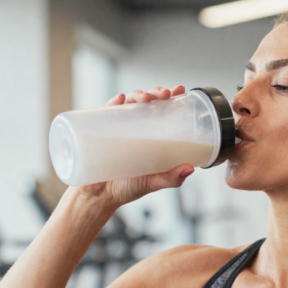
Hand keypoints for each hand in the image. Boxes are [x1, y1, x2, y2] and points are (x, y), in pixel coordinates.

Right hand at [76, 85, 193, 206]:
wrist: (99, 197)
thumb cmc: (127, 188)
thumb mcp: (153, 183)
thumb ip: (171, 178)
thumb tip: (189, 169)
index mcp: (151, 136)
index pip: (164, 111)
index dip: (172, 98)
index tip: (180, 90)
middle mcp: (136, 128)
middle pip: (148, 102)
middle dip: (157, 92)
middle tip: (165, 94)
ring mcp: (118, 127)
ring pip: (129, 102)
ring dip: (138, 94)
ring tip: (147, 98)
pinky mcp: (101, 131)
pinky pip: (106, 111)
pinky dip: (114, 102)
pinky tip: (120, 99)